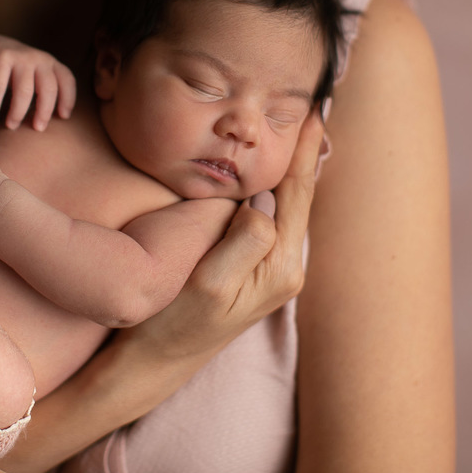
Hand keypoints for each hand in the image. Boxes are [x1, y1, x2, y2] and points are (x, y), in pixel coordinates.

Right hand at [0, 33, 75, 130]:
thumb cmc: (16, 73)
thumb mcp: (35, 78)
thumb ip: (45, 95)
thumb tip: (52, 125)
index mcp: (51, 64)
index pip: (67, 80)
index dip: (68, 99)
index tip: (63, 117)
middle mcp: (39, 58)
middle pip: (48, 88)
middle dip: (44, 112)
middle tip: (37, 129)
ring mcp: (20, 57)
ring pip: (24, 90)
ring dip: (18, 112)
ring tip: (11, 126)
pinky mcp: (0, 58)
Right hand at [121, 111, 324, 360]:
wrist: (155, 361)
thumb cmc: (173, 323)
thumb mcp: (208, 282)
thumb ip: (244, 241)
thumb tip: (267, 202)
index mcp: (280, 266)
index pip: (297, 196)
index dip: (306, 153)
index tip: (316, 114)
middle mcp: (286, 269)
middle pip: (300, 199)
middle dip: (306, 156)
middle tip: (313, 110)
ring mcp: (272, 272)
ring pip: (288, 209)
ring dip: (292, 171)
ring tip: (299, 134)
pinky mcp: (255, 273)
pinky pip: (272, 221)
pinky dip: (275, 191)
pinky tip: (270, 177)